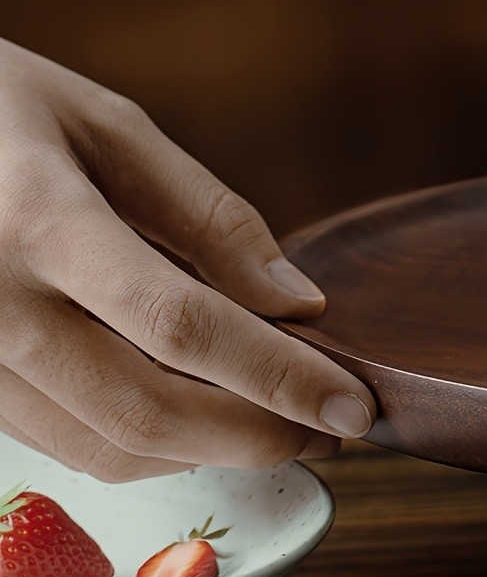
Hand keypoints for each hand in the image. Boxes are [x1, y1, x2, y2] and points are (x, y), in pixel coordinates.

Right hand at [0, 42, 374, 481]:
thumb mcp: (106, 124)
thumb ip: (207, 215)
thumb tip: (299, 304)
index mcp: (39, 220)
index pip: (182, 325)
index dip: (279, 377)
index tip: (357, 404)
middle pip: (145, 409)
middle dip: (260, 435)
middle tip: (337, 428)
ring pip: (103, 446)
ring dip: (211, 452)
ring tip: (287, 424)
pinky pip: (63, 442)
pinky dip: (149, 446)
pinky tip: (206, 415)